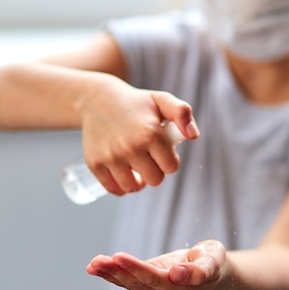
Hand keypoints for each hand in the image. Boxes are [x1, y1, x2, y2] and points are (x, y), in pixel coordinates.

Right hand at [81, 76, 198, 195]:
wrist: (97, 101)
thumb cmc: (135, 104)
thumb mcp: (161, 100)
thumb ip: (182, 113)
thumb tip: (194, 136)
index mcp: (150, 133)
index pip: (171, 166)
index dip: (168, 160)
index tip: (161, 150)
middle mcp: (130, 146)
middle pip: (155, 180)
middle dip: (155, 171)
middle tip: (147, 156)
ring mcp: (111, 157)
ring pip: (134, 187)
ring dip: (137, 181)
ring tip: (135, 167)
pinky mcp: (95, 163)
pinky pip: (114, 189)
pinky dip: (120, 186)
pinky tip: (122, 174)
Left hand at [86, 240, 226, 289]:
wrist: (213, 270)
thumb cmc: (213, 261)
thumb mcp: (212, 260)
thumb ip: (198, 270)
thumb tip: (177, 274)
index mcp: (180, 288)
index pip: (153, 277)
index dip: (135, 267)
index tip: (118, 256)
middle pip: (136, 282)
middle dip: (115, 271)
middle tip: (97, 261)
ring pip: (129, 284)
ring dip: (109, 274)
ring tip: (92, 264)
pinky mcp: (148, 286)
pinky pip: (127, 281)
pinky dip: (111, 275)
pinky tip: (96, 267)